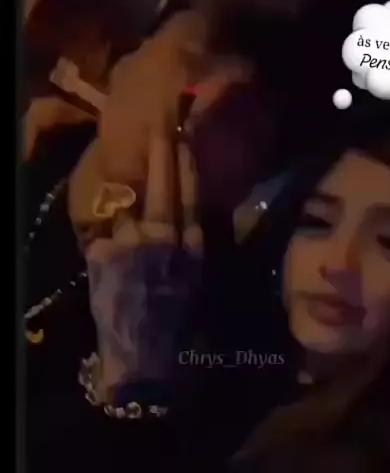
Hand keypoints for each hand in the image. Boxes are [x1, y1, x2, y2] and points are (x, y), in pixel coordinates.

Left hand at [86, 123, 201, 400]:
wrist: (144, 359)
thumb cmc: (180, 327)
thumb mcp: (194, 283)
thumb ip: (188, 247)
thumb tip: (181, 220)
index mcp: (190, 249)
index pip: (189, 198)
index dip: (186, 168)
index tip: (184, 140)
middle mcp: (161, 241)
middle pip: (161, 191)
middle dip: (161, 156)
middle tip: (161, 125)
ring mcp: (128, 247)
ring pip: (127, 206)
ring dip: (130, 187)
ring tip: (130, 174)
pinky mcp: (101, 258)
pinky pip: (104, 233)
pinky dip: (107, 230)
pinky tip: (112, 234)